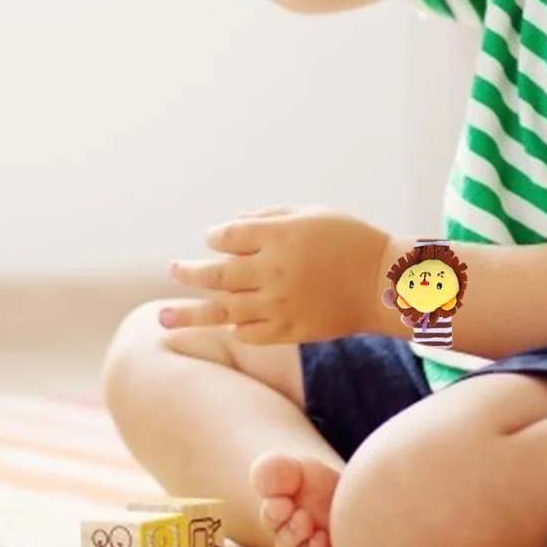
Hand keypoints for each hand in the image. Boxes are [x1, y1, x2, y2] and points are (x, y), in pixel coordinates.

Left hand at [163, 206, 396, 344]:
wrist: (385, 283)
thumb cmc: (350, 240)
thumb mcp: (313, 214)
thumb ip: (270, 217)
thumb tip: (231, 225)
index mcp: (280, 235)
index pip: (227, 236)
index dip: (216, 237)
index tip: (218, 239)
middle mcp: (274, 270)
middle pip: (216, 272)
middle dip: (189, 272)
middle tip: (174, 270)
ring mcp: (279, 303)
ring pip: (222, 309)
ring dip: (189, 313)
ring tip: (162, 317)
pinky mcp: (289, 330)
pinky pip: (248, 333)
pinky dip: (234, 327)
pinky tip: (227, 323)